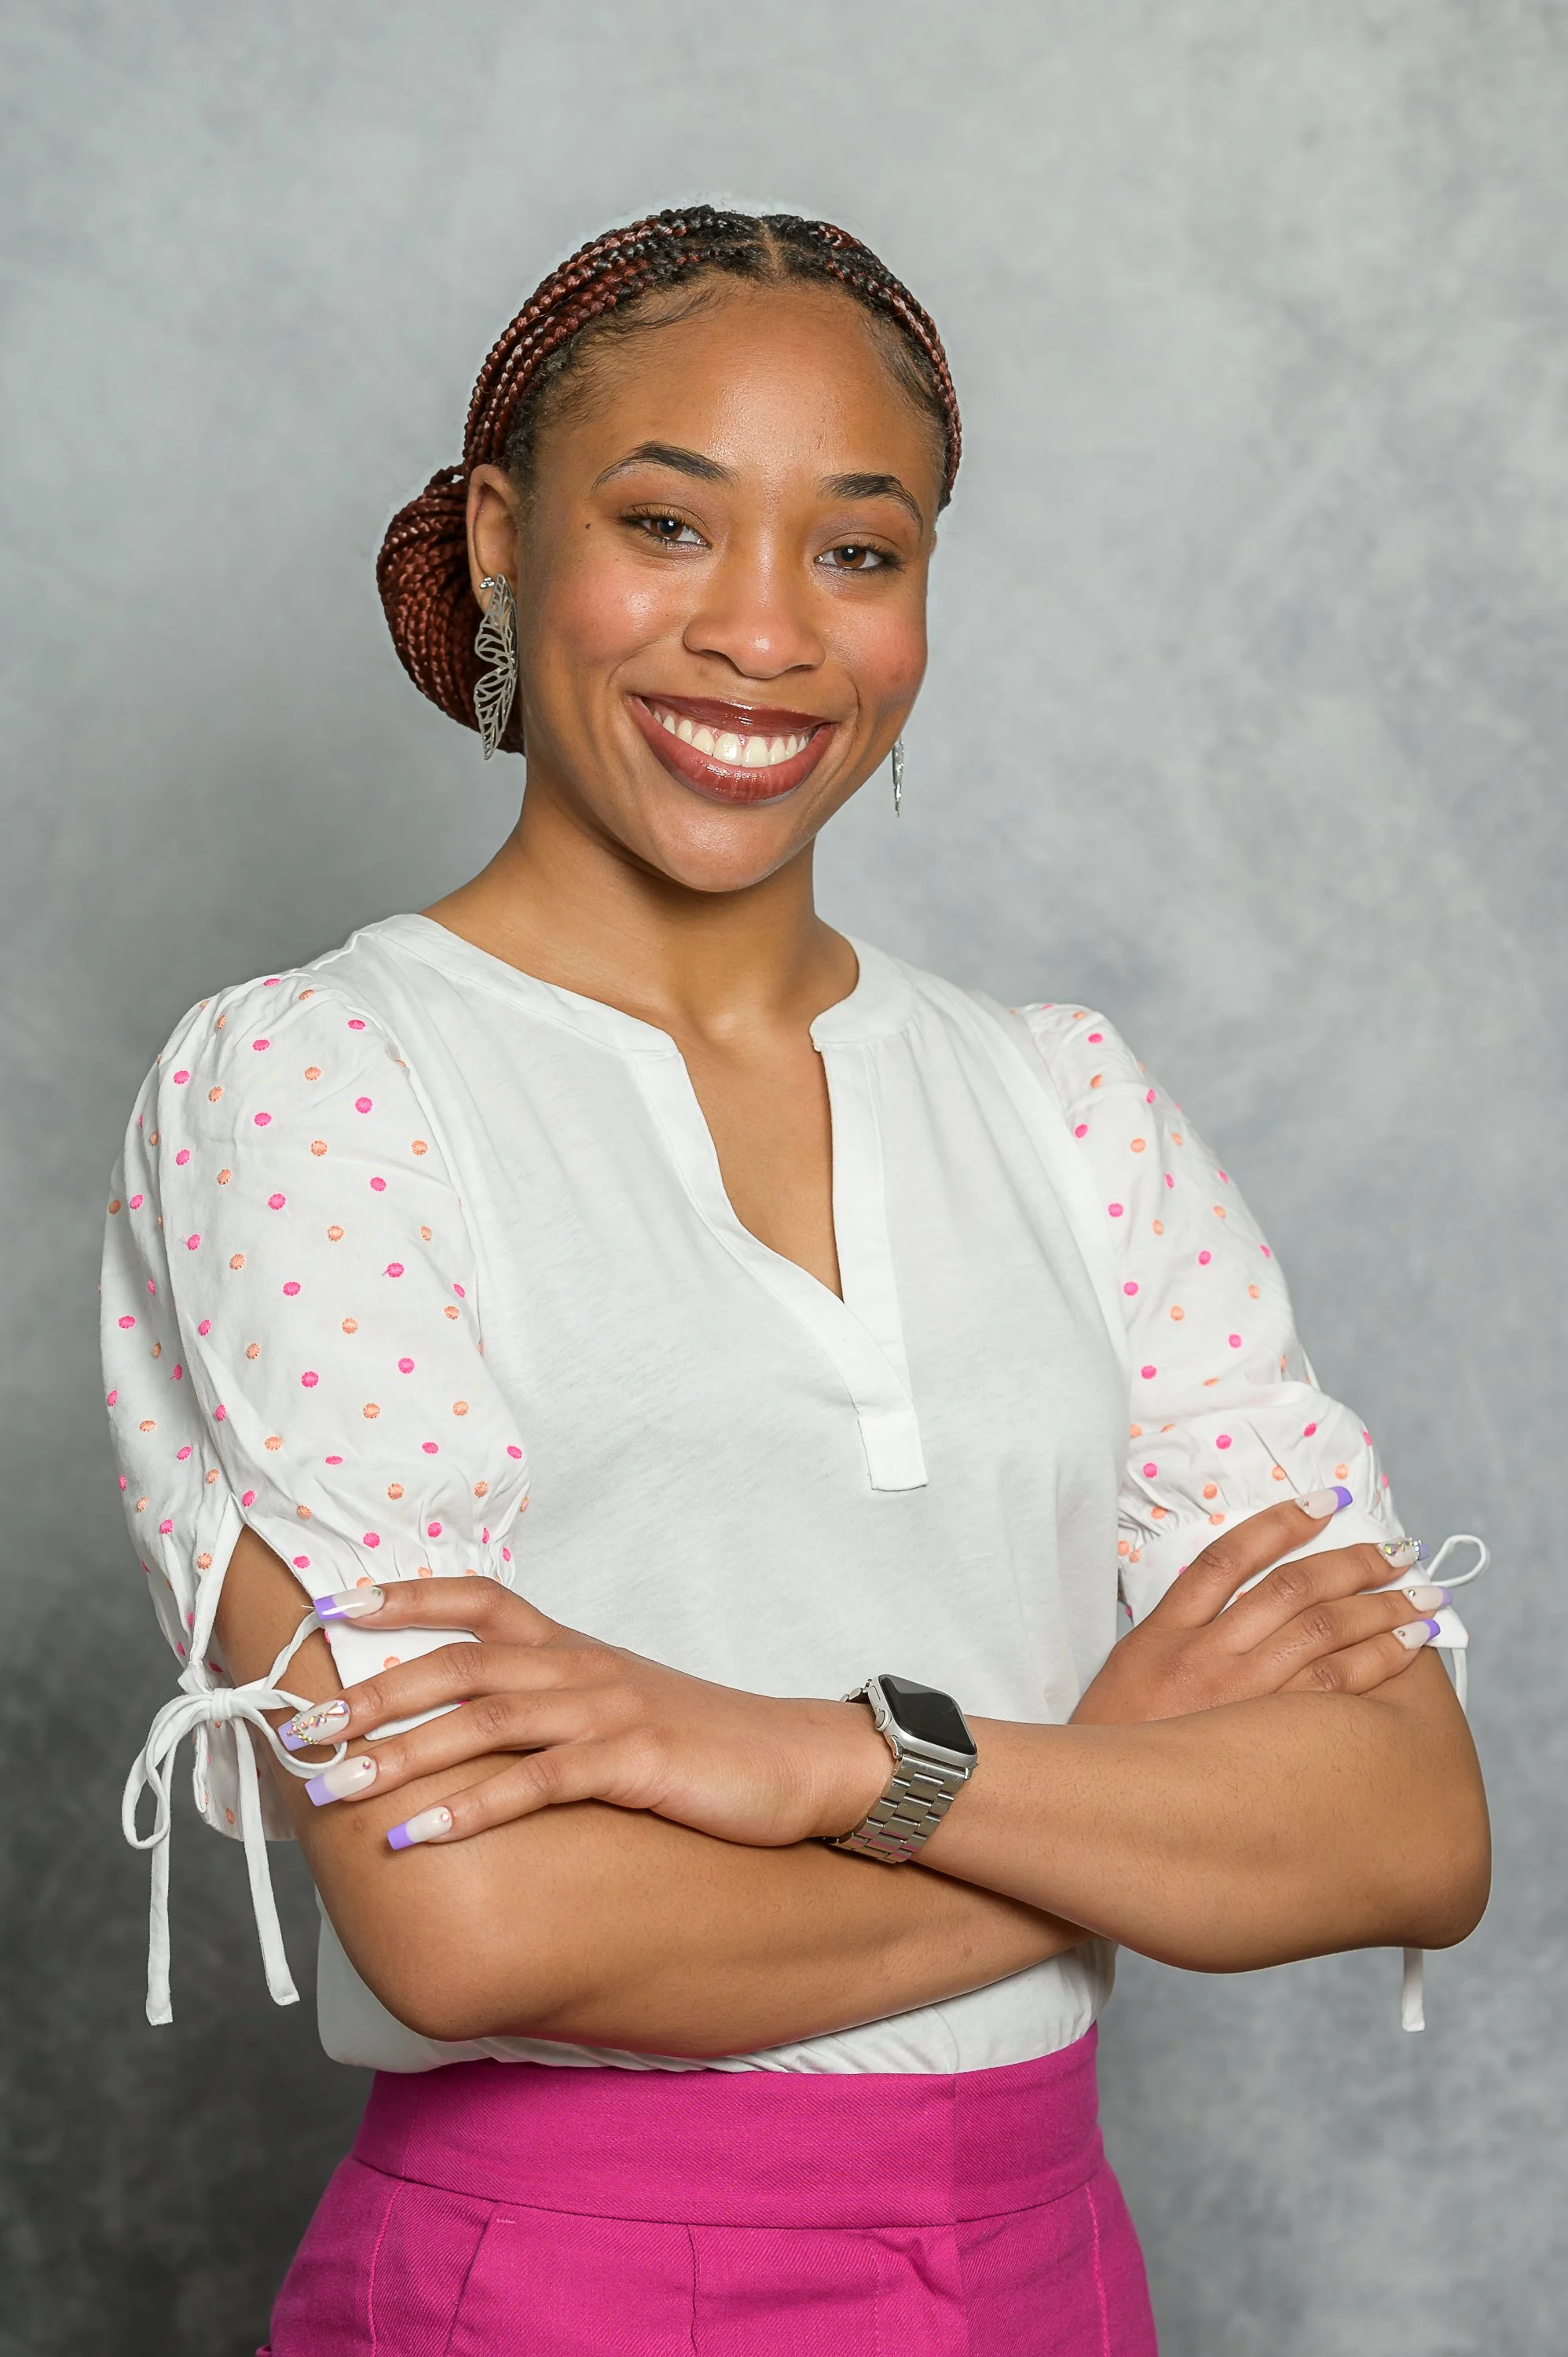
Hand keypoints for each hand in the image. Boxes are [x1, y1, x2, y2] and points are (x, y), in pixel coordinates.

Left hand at [278, 1580, 891, 1851]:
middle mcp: (580, 1666)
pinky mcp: (635, 1759)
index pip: (476, 1598)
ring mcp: (608, 1709)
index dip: (402, 1595)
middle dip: (371, 1694)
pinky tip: (420, 1838)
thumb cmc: (699, 1745)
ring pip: (485, 1720)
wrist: (798, 1761)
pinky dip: (470, 1809)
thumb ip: (548, 1705)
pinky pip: (539, 1782)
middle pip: (457, 1663)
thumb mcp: (616, 1707)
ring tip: (335, 1790)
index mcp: (571, 1648)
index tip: (328, 1608)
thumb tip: (465, 1729)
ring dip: (402, 1755)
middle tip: (300, 1728)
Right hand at [1072, 1493, 1442, 1727]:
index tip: (1322, 1502)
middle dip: (1353, 1563)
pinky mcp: (1263, 1744)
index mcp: (1162, 1633)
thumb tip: (1242, 1591)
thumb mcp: (1128, 1671)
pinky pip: (1331, 1691)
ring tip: (1421, 1597)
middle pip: (1290, 1589)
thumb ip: (1180, 1629)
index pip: (1227, 1557)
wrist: (1094, 1819)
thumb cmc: (1114, 1747)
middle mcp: (1201, 1659)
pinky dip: (1374, 1661)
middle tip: (1399, 1552)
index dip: (1279, 1522)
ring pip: (1320, 1633)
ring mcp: (1236, 1701)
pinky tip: (1405, 1648)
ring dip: (1379, 1609)